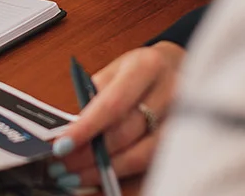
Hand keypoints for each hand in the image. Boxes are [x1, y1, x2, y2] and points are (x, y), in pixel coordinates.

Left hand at [48, 42, 184, 188]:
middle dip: (89, 154)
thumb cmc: (139, 70)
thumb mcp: (114, 71)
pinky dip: (121, 174)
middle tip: (61, 165)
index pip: (113, 104)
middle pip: (126, 134)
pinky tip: (100, 177)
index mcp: (147, 67)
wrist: (176, 67)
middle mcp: (170, 93)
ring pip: (140, 156)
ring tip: (74, 176)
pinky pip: (149, 166)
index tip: (61, 146)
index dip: (86, 129)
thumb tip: (68, 134)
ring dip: (103, 170)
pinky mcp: (183, 141)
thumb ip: (94, 98)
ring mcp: (182, 120)